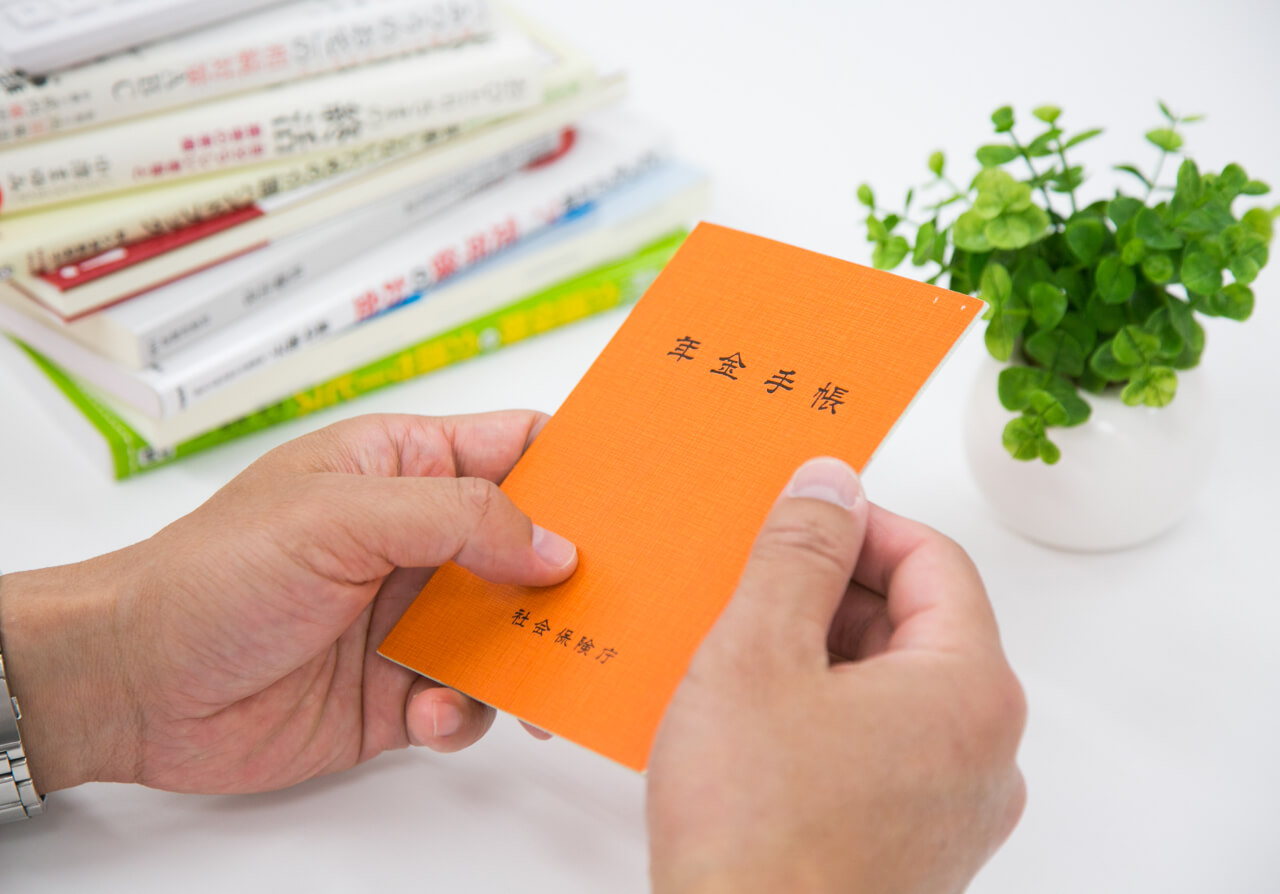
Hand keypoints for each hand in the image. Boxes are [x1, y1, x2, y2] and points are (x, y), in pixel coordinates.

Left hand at [0, 412, 576, 794]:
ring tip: (539, 678)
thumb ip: (457, 519)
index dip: (578, 463)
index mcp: (404, 470)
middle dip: (573, 575)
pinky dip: (467, 710)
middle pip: (531, 547)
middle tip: (620, 600)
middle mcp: (418, 542)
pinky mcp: (401, 690)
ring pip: (512, 630)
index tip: (640, 488)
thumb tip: (556, 545)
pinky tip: (428, 710)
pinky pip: (471, 699)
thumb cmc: (215, 574)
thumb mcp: (340, 518)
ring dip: (531, 654)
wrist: (135, 685)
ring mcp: (412, 617)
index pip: (514, 449)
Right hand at [647, 457, 1025, 893]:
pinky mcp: (910, 848)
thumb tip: (829, 484)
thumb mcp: (757, 655)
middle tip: (754, 586)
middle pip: (917, 624)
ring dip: (820, 656)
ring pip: (892, 689)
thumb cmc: (757, 836)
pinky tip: (753, 726)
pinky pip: (877, 747)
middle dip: (832, 593)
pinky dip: (823, 716)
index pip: (935, 561)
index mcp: (969, 692)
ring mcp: (949, 810)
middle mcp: (981, 754)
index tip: (799, 518)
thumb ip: (798, 553)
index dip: (860, 524)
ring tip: (740, 659)